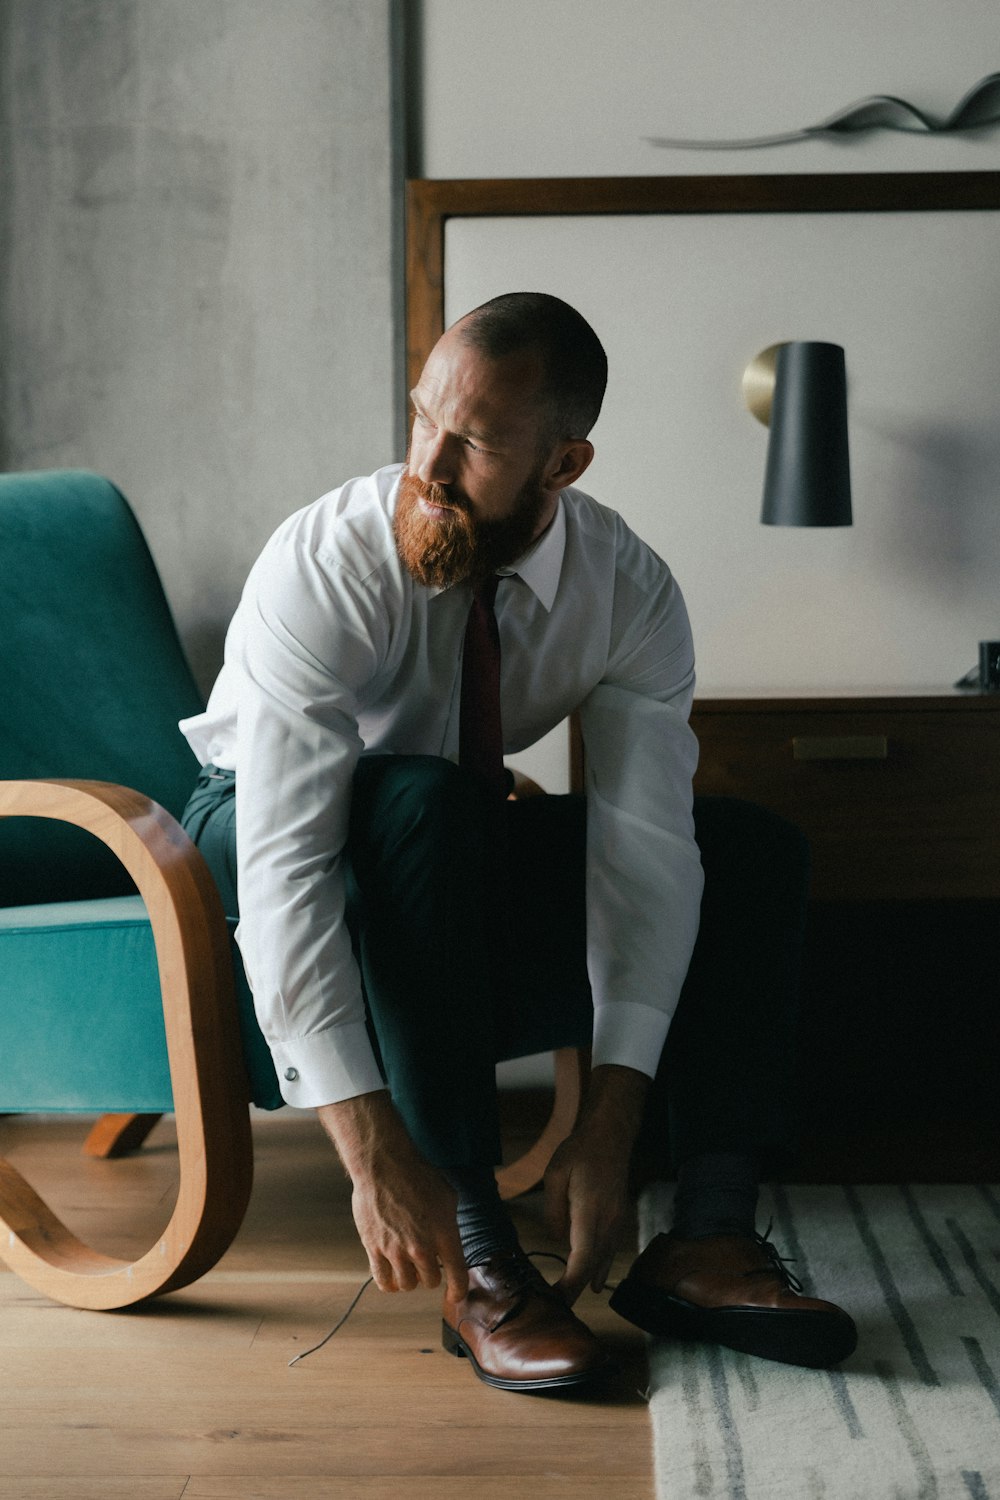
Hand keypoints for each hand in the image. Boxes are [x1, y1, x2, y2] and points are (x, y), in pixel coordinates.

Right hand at [317, 1092, 467, 1299]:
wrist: (384, 1166)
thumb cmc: (417, 1176)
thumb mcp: (447, 1197)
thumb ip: (449, 1224)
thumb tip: (448, 1240)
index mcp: (444, 1234)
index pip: (457, 1275)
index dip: (459, 1290)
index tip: (456, 1295)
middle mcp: (421, 1247)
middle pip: (430, 1282)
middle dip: (430, 1274)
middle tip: (426, 1261)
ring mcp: (396, 1251)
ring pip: (407, 1285)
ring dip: (410, 1278)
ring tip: (408, 1265)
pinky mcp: (374, 1249)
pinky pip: (383, 1281)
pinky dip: (390, 1282)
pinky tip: (392, 1274)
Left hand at [543, 1065, 648, 1303]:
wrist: (611, 1136)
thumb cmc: (580, 1152)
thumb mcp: (555, 1176)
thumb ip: (554, 1211)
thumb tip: (559, 1239)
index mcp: (591, 1212)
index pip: (582, 1258)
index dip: (570, 1284)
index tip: (556, 1300)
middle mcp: (608, 1222)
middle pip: (593, 1266)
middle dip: (575, 1290)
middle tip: (556, 1309)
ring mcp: (617, 1222)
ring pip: (602, 1260)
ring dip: (586, 1280)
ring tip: (569, 1300)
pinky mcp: (619, 1219)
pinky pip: (609, 1250)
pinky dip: (598, 1267)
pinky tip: (593, 1281)